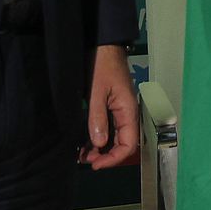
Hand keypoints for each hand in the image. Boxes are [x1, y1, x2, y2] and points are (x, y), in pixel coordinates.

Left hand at [81, 43, 137, 168]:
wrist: (102, 45)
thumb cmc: (101, 66)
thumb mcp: (97, 92)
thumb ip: (98, 118)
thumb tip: (99, 145)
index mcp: (128, 111)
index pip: (128, 145)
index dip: (114, 159)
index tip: (95, 164)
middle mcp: (127, 113)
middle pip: (122, 144)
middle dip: (105, 156)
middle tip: (85, 160)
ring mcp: (120, 110)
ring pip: (114, 137)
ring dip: (101, 148)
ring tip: (82, 155)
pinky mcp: (112, 106)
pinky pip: (108, 128)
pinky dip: (98, 137)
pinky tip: (85, 142)